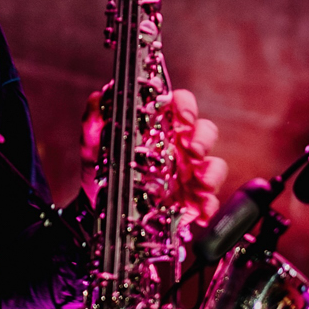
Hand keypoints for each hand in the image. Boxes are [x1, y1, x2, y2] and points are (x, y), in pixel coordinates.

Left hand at [83, 86, 228, 224]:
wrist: (100, 211)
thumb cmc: (103, 172)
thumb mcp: (94, 148)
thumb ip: (95, 124)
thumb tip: (97, 97)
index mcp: (160, 128)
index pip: (181, 106)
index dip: (186, 106)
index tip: (184, 116)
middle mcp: (179, 148)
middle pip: (205, 132)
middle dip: (204, 138)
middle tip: (193, 149)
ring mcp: (189, 175)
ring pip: (214, 165)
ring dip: (212, 172)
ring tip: (200, 183)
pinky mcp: (192, 202)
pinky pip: (209, 201)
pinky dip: (209, 206)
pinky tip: (201, 211)